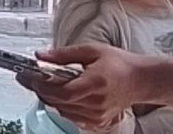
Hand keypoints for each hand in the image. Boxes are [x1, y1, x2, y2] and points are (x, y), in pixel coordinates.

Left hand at [16, 44, 144, 129]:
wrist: (142, 80)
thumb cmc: (120, 63)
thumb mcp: (91, 50)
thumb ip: (64, 54)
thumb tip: (40, 55)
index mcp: (94, 84)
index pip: (62, 92)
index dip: (43, 87)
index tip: (30, 77)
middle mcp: (96, 103)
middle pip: (59, 103)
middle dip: (42, 91)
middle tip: (31, 79)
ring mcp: (98, 115)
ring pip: (63, 112)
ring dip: (51, 99)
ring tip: (46, 85)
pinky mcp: (99, 122)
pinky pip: (73, 118)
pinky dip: (63, 107)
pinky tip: (63, 95)